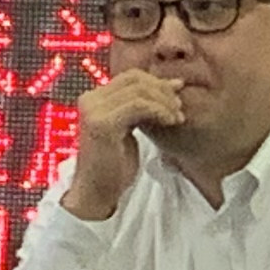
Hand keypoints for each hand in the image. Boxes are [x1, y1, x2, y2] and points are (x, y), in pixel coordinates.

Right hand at [64, 71, 178, 219]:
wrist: (97, 192)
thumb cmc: (115, 163)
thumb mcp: (131, 127)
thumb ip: (143, 106)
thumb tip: (175, 83)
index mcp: (94, 98)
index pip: (131, 76)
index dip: (157, 81)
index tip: (178, 92)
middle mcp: (90, 100)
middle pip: (135, 80)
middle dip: (163, 90)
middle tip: (179, 108)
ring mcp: (93, 111)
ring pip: (139, 91)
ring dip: (164, 102)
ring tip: (176, 118)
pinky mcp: (102, 124)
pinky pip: (139, 106)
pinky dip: (159, 111)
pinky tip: (169, 122)